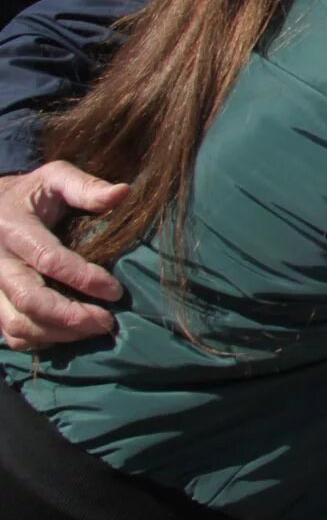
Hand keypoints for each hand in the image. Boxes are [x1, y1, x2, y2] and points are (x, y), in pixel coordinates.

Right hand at [0, 162, 128, 350]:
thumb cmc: (31, 194)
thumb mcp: (54, 179)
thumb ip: (85, 187)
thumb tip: (123, 192)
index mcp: (12, 227)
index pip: (48, 259)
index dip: (84, 278)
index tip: (115, 291)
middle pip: (29, 299)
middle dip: (71, 316)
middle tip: (107, 322)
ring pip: (17, 322)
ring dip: (58, 333)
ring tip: (94, 329)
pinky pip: (10, 332)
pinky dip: (40, 340)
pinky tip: (69, 334)